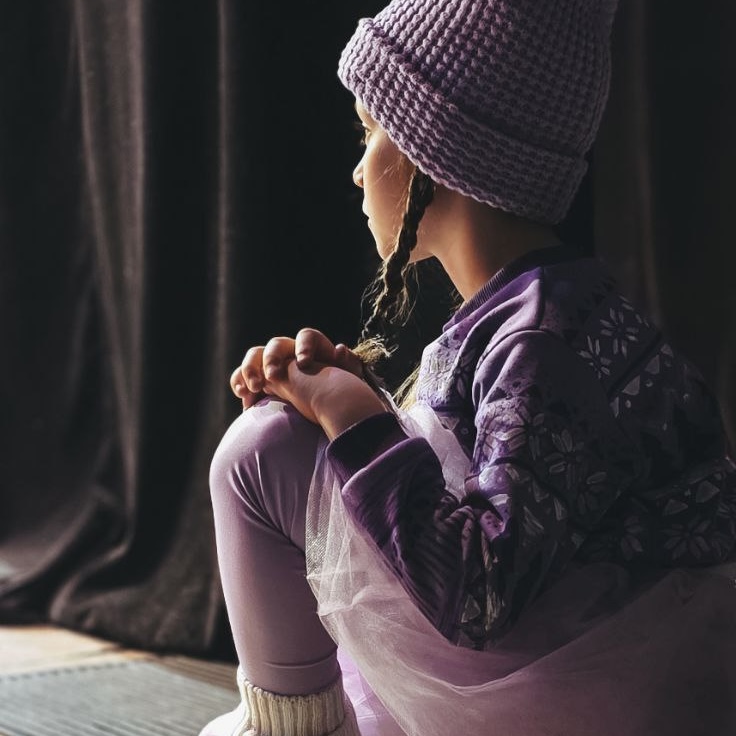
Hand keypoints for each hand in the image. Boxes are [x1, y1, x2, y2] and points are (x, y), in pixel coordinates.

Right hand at [230, 328, 364, 409]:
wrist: (326, 413)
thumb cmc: (339, 395)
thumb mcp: (350, 380)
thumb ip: (348, 364)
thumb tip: (339, 349)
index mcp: (314, 349)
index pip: (308, 336)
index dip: (304, 346)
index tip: (303, 364)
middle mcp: (292, 353)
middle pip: (277, 344)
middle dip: (272, 358)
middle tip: (273, 377)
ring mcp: (274, 365)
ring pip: (255, 356)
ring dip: (251, 369)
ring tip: (255, 388)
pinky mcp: (261, 381)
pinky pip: (243, 375)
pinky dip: (240, 382)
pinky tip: (243, 395)